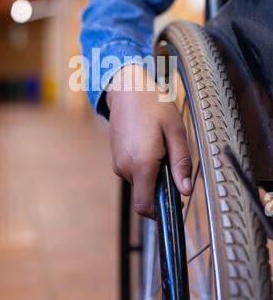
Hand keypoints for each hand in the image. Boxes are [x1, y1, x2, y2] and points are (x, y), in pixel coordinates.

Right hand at [106, 65, 191, 218]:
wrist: (127, 88)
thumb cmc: (154, 105)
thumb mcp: (176, 131)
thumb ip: (181, 163)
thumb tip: (185, 191)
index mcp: (141, 163)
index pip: (145, 206)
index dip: (160, 212)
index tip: (175, 202)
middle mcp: (125, 167)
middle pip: (145, 194)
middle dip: (160, 185)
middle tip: (171, 158)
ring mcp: (118, 162)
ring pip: (140, 182)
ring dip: (153, 173)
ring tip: (160, 145)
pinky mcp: (116, 156)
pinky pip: (133, 170)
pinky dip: (144, 165)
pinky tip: (150, 143)